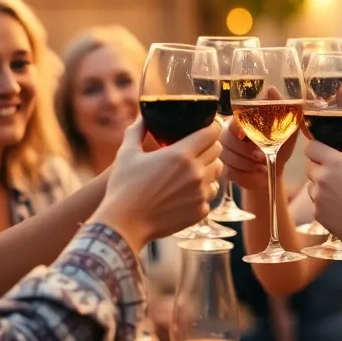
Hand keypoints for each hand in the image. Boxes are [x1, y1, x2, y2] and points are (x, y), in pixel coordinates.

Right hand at [94, 118, 222, 247]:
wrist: (125, 224)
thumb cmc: (124, 187)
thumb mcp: (127, 153)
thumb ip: (137, 130)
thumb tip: (142, 116)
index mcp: (180, 154)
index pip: (211, 133)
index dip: (211, 127)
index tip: (206, 127)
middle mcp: (195, 172)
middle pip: (217, 151)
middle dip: (209, 146)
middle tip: (196, 148)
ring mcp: (200, 193)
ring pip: (217, 172)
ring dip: (208, 168)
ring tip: (192, 169)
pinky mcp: (200, 211)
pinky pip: (210, 194)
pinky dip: (202, 191)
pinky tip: (187, 191)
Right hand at [219, 111, 297, 193]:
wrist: (275, 170)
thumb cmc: (279, 146)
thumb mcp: (284, 129)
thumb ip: (280, 109)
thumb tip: (271, 89)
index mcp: (239, 120)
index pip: (233, 121)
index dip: (242, 129)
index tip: (250, 136)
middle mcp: (227, 134)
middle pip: (227, 139)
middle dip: (246, 150)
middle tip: (261, 156)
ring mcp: (223, 152)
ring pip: (228, 157)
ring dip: (247, 164)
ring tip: (261, 166)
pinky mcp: (224, 170)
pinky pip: (230, 172)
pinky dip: (246, 176)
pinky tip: (257, 174)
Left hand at [305, 138, 341, 239]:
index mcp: (335, 162)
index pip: (311, 147)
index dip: (317, 148)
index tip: (326, 151)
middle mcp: (322, 179)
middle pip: (309, 166)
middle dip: (320, 167)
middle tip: (337, 173)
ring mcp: (318, 198)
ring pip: (311, 186)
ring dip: (321, 186)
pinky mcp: (318, 215)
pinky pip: (316, 205)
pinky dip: (325, 205)